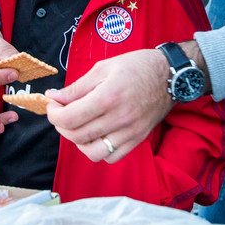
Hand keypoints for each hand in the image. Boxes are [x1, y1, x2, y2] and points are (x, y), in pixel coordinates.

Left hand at [46, 49, 171, 162]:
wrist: (171, 76)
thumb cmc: (137, 67)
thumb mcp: (103, 68)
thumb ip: (77, 87)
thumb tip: (54, 97)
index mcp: (108, 97)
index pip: (70, 118)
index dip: (54, 114)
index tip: (53, 105)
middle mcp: (119, 118)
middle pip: (77, 136)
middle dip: (61, 125)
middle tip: (61, 113)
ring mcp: (129, 132)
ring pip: (92, 152)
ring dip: (78, 142)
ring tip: (78, 126)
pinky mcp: (137, 140)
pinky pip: (111, 157)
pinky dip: (98, 151)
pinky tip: (96, 135)